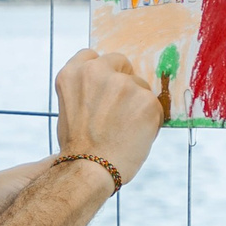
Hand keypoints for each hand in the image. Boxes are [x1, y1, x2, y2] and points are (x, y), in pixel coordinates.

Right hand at [53, 49, 162, 186]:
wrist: (89, 169)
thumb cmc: (78, 146)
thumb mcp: (70, 108)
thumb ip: (88, 91)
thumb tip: (113, 88)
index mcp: (74, 73)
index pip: (91, 56)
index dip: (101, 72)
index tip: (104, 87)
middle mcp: (97, 72)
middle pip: (121, 64)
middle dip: (123, 82)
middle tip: (119, 111)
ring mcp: (124, 84)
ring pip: (140, 87)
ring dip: (137, 104)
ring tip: (124, 131)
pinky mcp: (147, 100)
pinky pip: (155, 106)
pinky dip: (149, 120)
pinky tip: (135, 136)